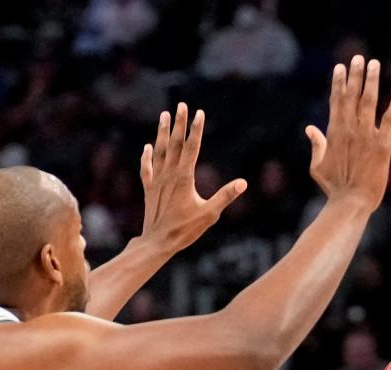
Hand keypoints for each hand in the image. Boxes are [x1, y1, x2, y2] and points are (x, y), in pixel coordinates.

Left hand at [139, 103, 246, 251]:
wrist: (157, 242)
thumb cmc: (185, 229)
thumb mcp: (210, 214)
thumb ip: (226, 196)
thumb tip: (243, 183)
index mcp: (184, 178)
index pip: (192, 147)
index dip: (196, 129)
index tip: (199, 113)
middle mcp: (168, 175)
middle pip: (174, 143)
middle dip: (179, 123)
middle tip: (181, 105)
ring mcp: (156, 181)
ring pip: (159, 151)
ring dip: (162, 132)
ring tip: (164, 115)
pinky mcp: (149, 189)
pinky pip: (147, 168)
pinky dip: (147, 156)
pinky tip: (148, 147)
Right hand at [306, 56, 390, 211]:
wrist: (351, 202)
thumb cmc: (334, 187)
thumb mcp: (317, 165)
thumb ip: (316, 144)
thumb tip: (310, 129)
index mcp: (334, 132)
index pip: (336, 100)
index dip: (339, 82)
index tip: (340, 67)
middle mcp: (350, 129)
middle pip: (352, 95)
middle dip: (355, 75)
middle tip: (358, 57)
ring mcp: (367, 135)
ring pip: (369, 102)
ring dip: (372, 81)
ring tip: (374, 64)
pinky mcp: (383, 145)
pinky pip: (389, 120)